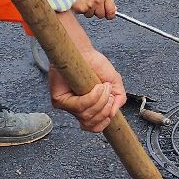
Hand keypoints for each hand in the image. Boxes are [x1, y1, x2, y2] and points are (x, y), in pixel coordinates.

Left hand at [48, 15, 124, 131]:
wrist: (83, 51)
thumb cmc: (96, 65)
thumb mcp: (114, 83)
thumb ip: (119, 99)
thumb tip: (113, 114)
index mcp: (87, 108)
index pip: (93, 127)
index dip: (104, 122)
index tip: (111, 110)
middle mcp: (76, 109)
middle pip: (92, 124)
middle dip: (105, 109)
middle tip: (109, 93)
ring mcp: (67, 106)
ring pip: (87, 115)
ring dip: (101, 101)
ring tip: (103, 86)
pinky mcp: (59, 100)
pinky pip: (79, 107)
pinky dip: (92, 97)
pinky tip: (97, 87)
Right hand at [68, 0, 115, 19]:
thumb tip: (113, 7)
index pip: (112, 12)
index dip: (110, 14)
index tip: (108, 15)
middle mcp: (98, 0)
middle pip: (101, 15)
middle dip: (97, 11)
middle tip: (92, 4)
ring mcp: (89, 5)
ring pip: (90, 15)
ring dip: (87, 10)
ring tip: (83, 0)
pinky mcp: (80, 8)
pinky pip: (82, 13)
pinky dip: (79, 9)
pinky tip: (78, 1)